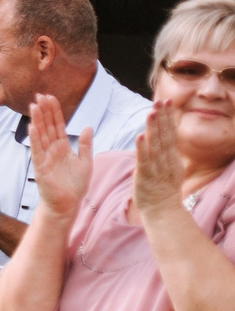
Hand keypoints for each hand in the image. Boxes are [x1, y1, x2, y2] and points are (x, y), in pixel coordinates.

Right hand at [26, 93, 94, 223]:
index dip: (54, 111)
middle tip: (40, 95)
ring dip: (37, 120)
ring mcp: (45, 157)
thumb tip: (89, 127)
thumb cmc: (75, 186)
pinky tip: (33, 127)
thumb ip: (86, 145)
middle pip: (47, 126)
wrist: (67, 204)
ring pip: (41, 135)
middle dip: (44, 111)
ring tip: (34, 105)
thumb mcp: (86, 162)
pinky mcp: (40, 167)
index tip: (50, 97)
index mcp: (63, 147)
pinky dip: (35, 139)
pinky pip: (37, 150)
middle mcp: (52, 150)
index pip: (58, 125)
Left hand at [132, 103, 190, 220]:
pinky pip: (144, 160)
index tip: (166, 101)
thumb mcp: (169, 166)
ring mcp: (156, 167)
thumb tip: (164, 137)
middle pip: (165, 134)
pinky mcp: (146, 175)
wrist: (163, 209)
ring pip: (155, 144)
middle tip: (162, 100)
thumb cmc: (163, 188)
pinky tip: (140, 136)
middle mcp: (166, 159)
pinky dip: (142, 148)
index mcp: (171, 156)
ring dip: (153, 128)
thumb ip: (166, 151)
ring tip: (151, 113)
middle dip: (163, 117)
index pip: (170, 132)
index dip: (168, 116)